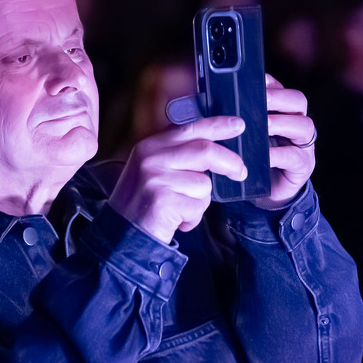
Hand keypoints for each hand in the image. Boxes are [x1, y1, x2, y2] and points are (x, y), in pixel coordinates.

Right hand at [109, 116, 247, 242]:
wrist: (121, 237)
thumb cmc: (143, 206)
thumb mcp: (154, 172)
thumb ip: (178, 157)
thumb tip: (216, 152)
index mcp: (149, 146)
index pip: (189, 129)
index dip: (217, 125)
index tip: (238, 125)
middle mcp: (150, 158)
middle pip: (205, 151)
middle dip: (230, 163)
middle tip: (241, 173)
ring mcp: (155, 179)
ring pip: (203, 184)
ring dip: (200, 203)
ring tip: (179, 211)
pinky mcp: (163, 201)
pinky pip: (197, 207)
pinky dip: (192, 219)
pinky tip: (175, 222)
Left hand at [251, 74, 316, 208]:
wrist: (265, 193)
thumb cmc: (252, 160)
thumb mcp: (245, 137)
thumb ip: (238, 121)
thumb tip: (212, 105)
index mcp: (282, 112)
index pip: (281, 89)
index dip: (271, 83)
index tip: (257, 81)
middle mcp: (296, 123)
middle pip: (298, 101)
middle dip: (280, 98)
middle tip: (261, 101)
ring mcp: (304, 144)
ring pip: (304, 125)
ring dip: (282, 123)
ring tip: (265, 126)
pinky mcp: (304, 165)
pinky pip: (295, 156)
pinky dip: (279, 153)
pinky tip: (265, 155)